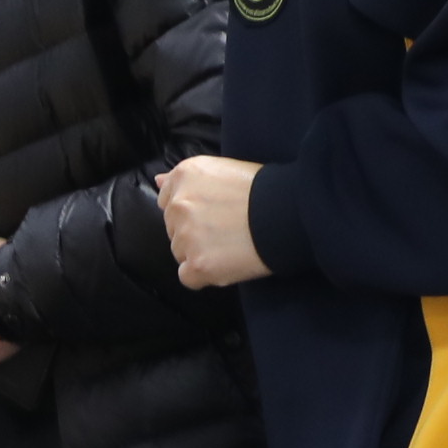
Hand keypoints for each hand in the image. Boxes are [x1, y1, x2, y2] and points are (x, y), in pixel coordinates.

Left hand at [159, 155, 268, 289]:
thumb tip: (158, 182)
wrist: (289, 213)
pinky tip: (227, 263)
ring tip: (231, 245)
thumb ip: (185, 179)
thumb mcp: (222, 169)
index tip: (213, 214)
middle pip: (173, 230)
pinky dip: (205, 275)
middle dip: (194, 233)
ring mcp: (185, 237)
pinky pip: (188, 278)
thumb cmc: (264, 189)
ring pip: (180, 254)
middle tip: (227, 230)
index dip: (191, 211)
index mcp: (185, 176)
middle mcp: (178, 205)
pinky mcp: (197, 265)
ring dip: (200, 254)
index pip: (168, 202)